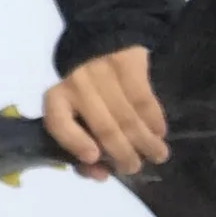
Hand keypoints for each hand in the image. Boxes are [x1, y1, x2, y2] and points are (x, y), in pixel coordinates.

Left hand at [44, 46, 168, 180]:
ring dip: (145, 141)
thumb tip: (99, 174)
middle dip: (122, 154)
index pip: (58, 122)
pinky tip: (159, 132)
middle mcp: (76, 84)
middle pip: (103, 126)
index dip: (75, 142)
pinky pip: (144, 100)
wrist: (101, 42)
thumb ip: (81, 144)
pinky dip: (154, 120)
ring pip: (128, 116)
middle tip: (134, 167)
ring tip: (157, 155)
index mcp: (56, 98)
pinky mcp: (128, 63)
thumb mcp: (76, 111)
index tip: (93, 158)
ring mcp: (102, 72)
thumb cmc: (87, 91)